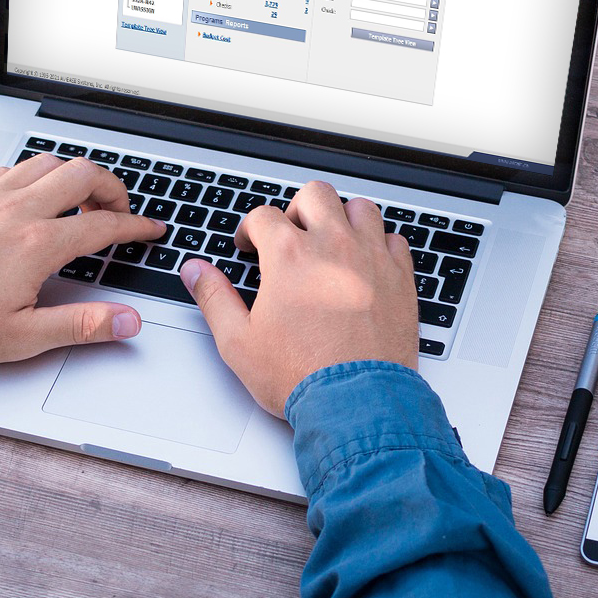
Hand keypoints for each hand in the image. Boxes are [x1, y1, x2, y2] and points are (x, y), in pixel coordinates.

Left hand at [0, 155, 163, 366]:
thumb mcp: (23, 339)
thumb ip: (82, 326)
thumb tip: (126, 321)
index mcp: (37, 245)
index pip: (104, 225)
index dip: (136, 226)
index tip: (150, 230)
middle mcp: (17, 211)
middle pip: (83, 174)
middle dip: (113, 187)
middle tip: (120, 210)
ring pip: (48, 162)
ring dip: (74, 176)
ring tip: (82, 201)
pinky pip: (14, 168)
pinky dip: (36, 175)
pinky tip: (34, 197)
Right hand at [180, 180, 417, 414]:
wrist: (357, 403)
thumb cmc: (301, 375)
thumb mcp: (238, 342)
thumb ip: (214, 298)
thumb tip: (195, 272)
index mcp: (289, 255)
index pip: (264, 216)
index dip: (251, 229)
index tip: (251, 245)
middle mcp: (333, 246)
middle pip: (315, 194)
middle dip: (297, 209)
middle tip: (291, 235)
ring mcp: (371, 258)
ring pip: (361, 208)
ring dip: (342, 218)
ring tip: (332, 242)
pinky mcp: (401, 278)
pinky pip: (395, 240)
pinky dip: (380, 244)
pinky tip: (368, 263)